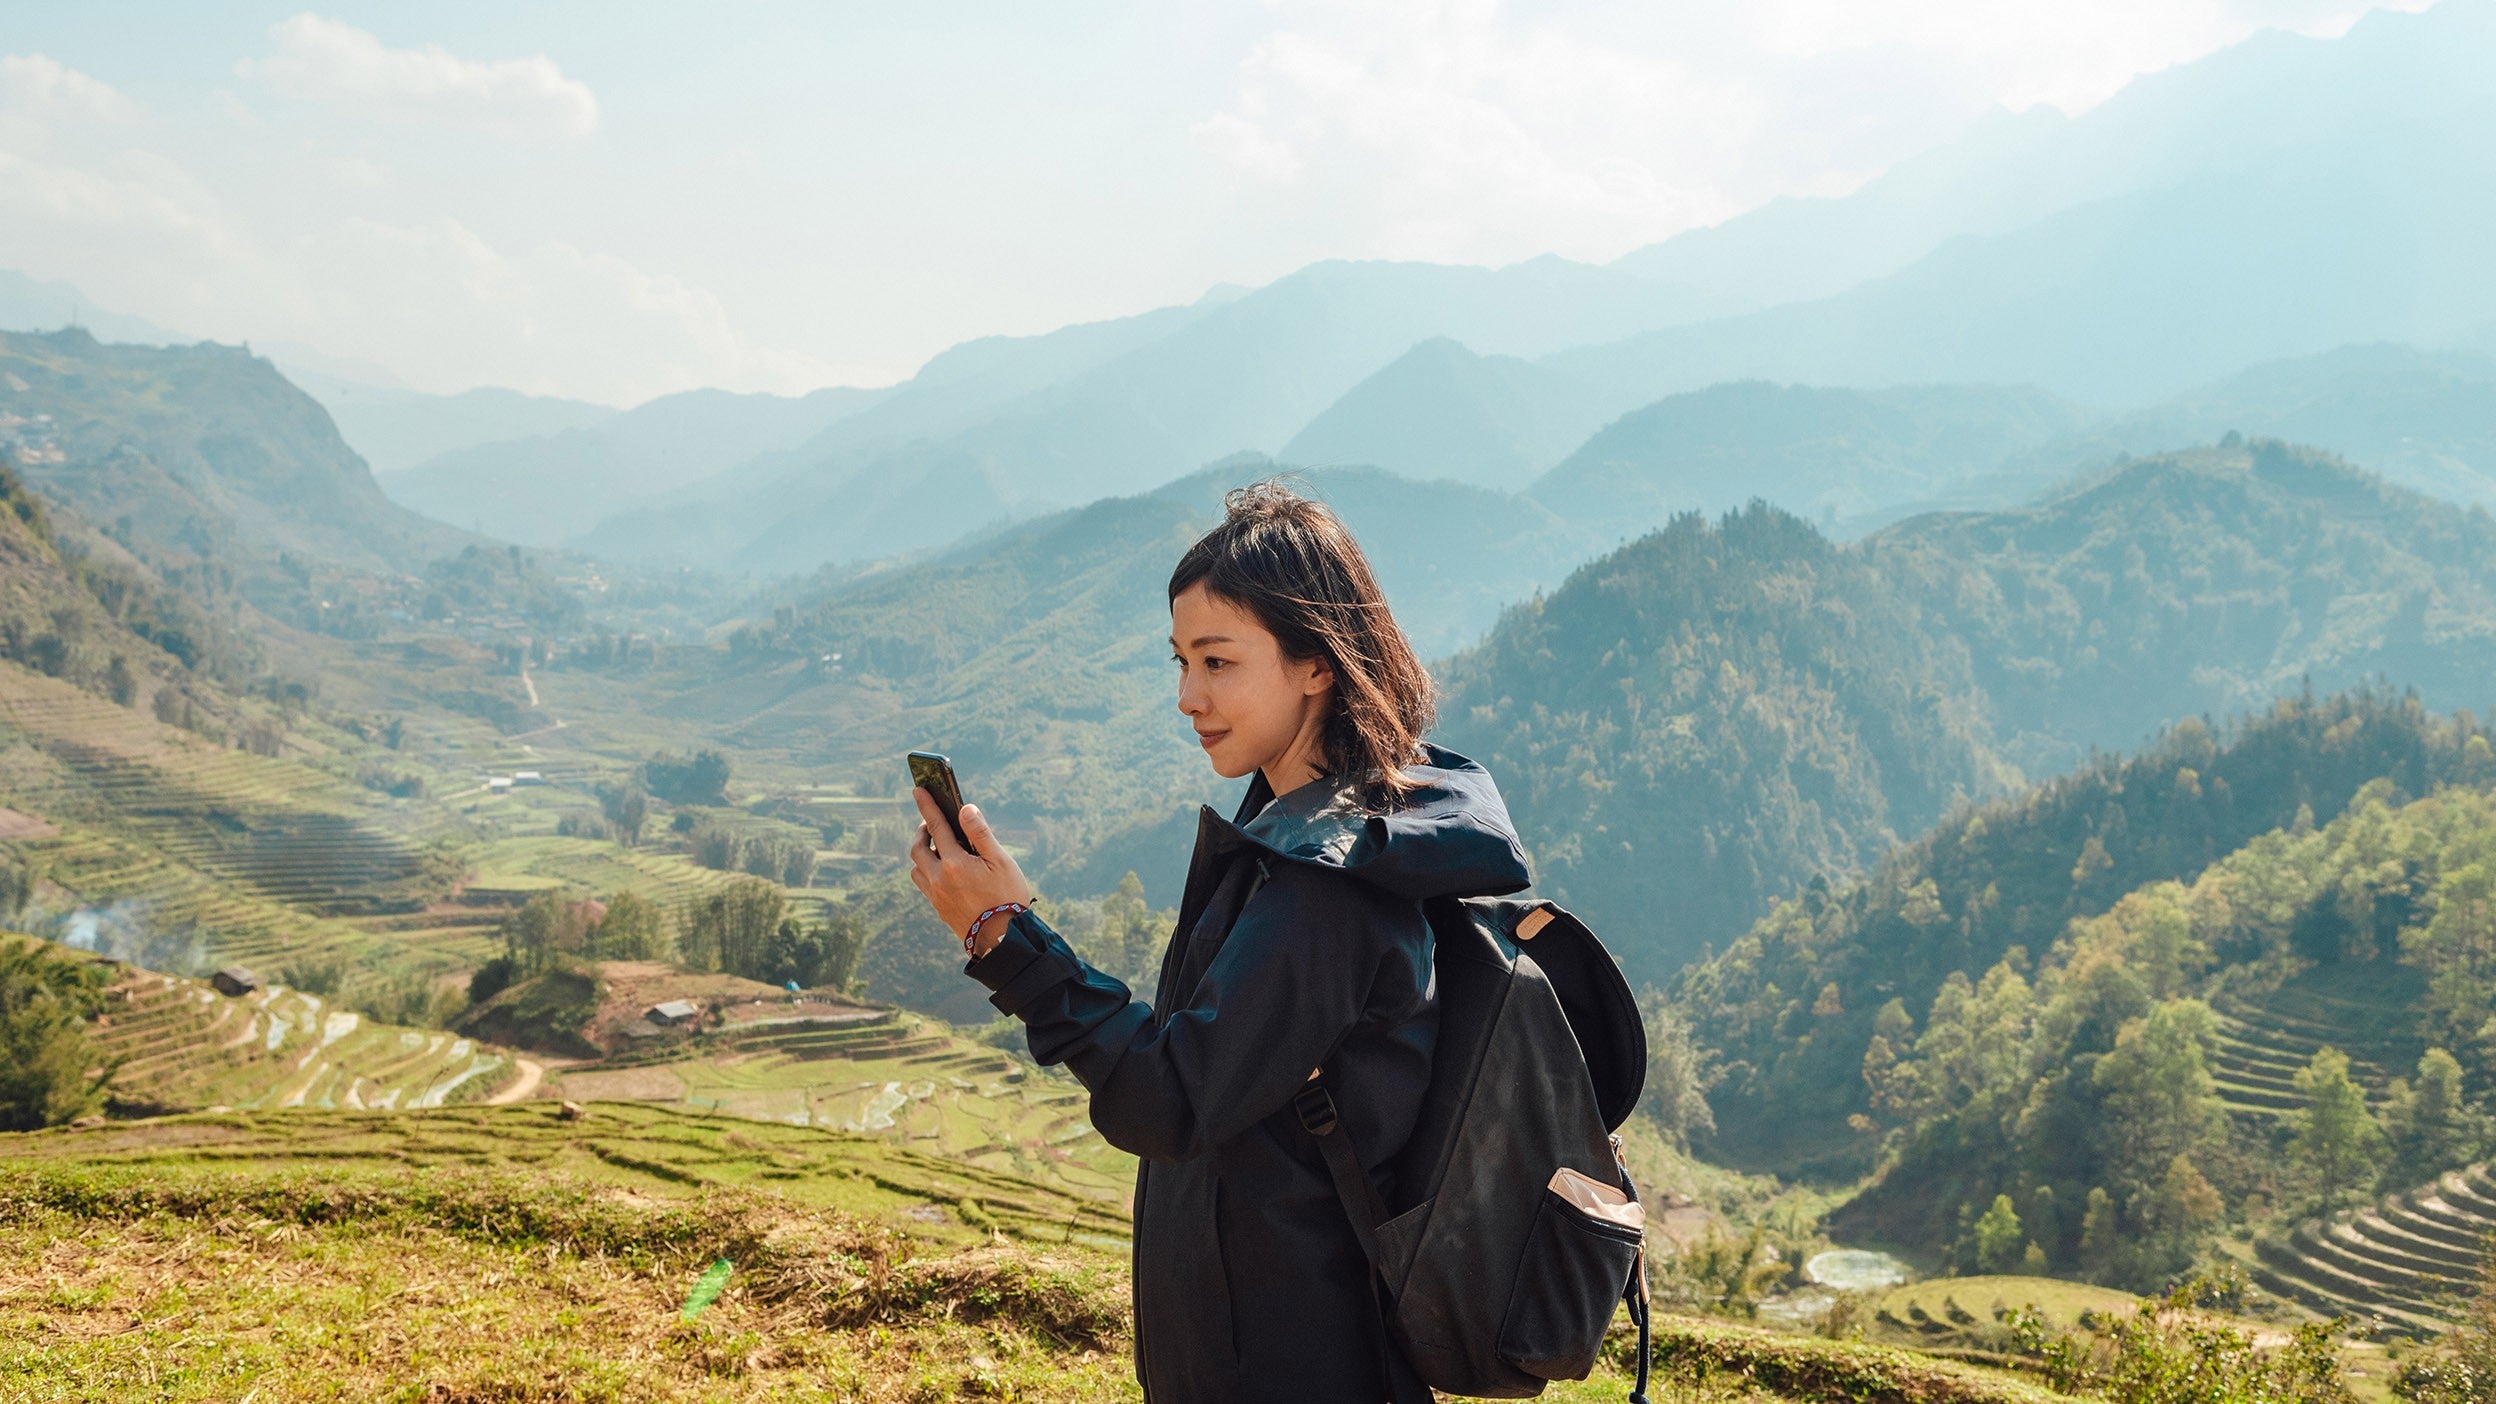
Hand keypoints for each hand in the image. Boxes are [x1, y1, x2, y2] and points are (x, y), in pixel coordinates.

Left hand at [907, 788, 1032, 951]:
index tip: (918, 788)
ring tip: (937, 847)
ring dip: (922, 853)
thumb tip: (965, 808)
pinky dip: (927, 871)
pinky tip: (942, 871)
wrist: (1002, 940)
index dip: (927, 805)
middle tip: (932, 824)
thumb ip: (980, 833)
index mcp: (955, 863)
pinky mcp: (939, 909)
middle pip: (917, 848)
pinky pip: (924, 884)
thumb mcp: (1000, 862)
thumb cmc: (1007, 897)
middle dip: (922, 832)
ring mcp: (936, 895)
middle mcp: (939, 878)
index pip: (936, 826)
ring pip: (917, 868)